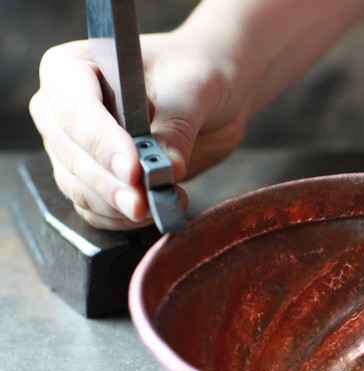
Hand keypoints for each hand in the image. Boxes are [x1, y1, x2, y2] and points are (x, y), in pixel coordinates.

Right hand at [29, 30, 246, 229]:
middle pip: (71, 155)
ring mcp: (75, 147)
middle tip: (145, 202)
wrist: (211, 94)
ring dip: (118, 205)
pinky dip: (121, 217)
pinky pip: (95, 208)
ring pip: (79, 187)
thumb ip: (175, 130)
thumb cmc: (194, 73)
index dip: (101, 143)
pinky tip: (154, 211)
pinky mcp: (96, 178)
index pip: (74, 110)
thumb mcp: (192, 90)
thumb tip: (166, 169)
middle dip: (110, 184)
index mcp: (72, 68)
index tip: (133, 170)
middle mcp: (61, 109)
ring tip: (160, 204)